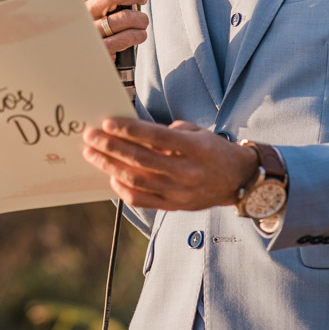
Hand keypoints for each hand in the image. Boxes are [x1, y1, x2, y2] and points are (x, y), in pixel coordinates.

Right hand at [80, 0, 147, 54]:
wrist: (90, 63)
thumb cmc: (101, 28)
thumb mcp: (101, 7)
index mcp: (82, 0)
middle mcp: (83, 15)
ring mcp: (90, 33)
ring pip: (123, 17)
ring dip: (140, 18)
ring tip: (142, 22)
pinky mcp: (101, 50)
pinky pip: (126, 37)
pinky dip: (139, 35)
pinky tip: (140, 35)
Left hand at [81, 118, 259, 210]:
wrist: (238, 181)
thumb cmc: (213, 151)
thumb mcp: (197, 132)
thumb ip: (168, 132)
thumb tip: (133, 131)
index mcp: (195, 149)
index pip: (156, 138)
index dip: (129, 130)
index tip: (107, 123)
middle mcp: (187, 172)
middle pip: (140, 159)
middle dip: (110, 147)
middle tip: (90, 136)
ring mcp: (180, 192)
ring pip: (136, 180)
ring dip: (109, 166)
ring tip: (92, 154)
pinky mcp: (174, 207)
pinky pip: (141, 200)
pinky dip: (122, 189)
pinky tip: (111, 176)